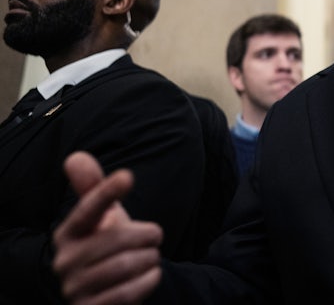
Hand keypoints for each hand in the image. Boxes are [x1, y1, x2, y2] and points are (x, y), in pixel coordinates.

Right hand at [53, 152, 163, 304]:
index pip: (87, 209)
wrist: (106, 292)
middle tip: (155, 236)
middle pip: (118, 239)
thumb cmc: (107, 246)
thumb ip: (94, 190)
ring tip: (151, 256)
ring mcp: (75, 288)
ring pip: (126, 265)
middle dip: (147, 235)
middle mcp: (65, 261)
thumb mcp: (103, 219)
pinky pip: (128, 292)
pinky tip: (150, 275)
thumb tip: (76, 156)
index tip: (127, 176)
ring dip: (150, 258)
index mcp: (69, 233)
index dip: (106, 192)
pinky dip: (148, 280)